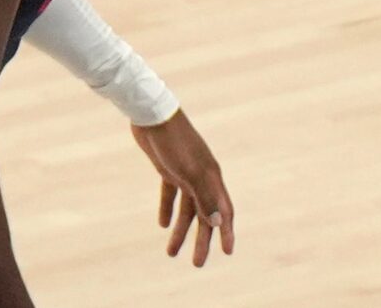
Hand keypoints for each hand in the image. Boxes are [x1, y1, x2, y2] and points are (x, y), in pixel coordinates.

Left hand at [130, 110, 233, 266]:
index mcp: (212, 178)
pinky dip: (168, 210)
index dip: (226, 233)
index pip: (223, 211)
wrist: (153, 116)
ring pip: (187, 209)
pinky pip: (171, 195)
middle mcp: (203, 177)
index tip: (227, 253)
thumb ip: (205, 197)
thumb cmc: (175, 144)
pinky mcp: (169, 169)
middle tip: (197, 264)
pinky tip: (162, 224)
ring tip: (171, 253)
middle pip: (205, 215)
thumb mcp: (190, 173)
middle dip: (202, 240)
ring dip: (181, 231)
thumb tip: (218, 224)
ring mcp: (186, 173)